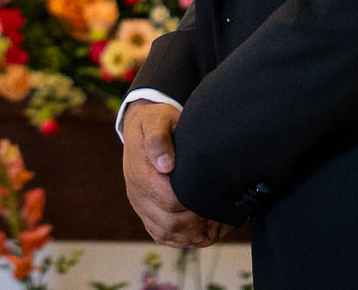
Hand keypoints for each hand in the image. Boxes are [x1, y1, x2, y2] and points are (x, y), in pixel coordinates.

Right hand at [121, 101, 232, 248]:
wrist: (141, 124)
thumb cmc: (155, 121)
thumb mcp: (158, 120)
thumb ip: (160, 139)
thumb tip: (165, 164)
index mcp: (141, 171)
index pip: (169, 201)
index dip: (194, 205)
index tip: (214, 198)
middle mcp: (137, 191)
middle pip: (169, 224)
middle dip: (198, 223)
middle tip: (220, 213)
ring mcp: (140, 203)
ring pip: (166, 233)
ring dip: (193, 234)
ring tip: (214, 221)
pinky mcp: (145, 209)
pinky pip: (161, 234)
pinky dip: (183, 237)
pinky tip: (200, 227)